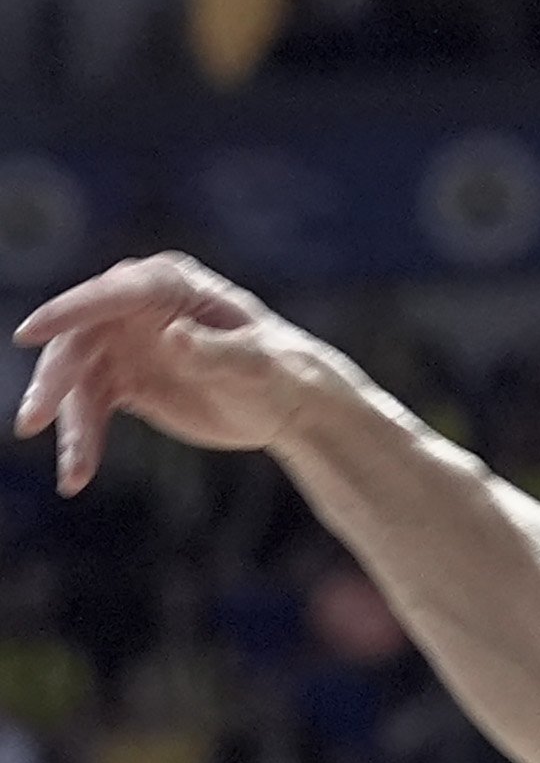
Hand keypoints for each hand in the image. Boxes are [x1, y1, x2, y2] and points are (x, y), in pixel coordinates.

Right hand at [14, 254, 326, 494]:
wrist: (287, 405)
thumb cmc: (280, 373)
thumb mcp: (256, 366)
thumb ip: (217, 351)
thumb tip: (172, 337)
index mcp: (168, 285)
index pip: (110, 295)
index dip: (68, 313)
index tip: (30, 334)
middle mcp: (136, 309)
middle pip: (79, 341)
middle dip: (55, 383)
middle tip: (33, 421)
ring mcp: (125, 344)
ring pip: (77, 381)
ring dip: (69, 426)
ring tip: (73, 474)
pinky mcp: (123, 381)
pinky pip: (90, 409)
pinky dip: (82, 441)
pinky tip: (78, 476)